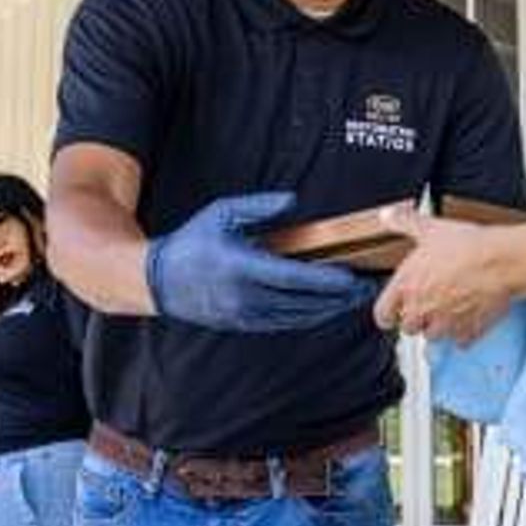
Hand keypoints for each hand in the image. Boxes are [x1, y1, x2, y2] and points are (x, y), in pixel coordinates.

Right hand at [146, 191, 377, 332]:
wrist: (157, 281)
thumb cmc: (191, 242)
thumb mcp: (222, 213)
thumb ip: (259, 207)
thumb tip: (293, 200)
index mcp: (242, 268)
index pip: (294, 279)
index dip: (327, 281)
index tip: (352, 278)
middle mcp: (246, 297)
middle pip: (304, 303)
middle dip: (339, 298)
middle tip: (368, 289)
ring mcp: (245, 315)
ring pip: (298, 318)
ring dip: (328, 310)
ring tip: (354, 299)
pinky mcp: (244, 325)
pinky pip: (285, 323)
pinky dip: (308, 316)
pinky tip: (326, 308)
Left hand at [372, 205, 525, 344]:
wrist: (498, 262)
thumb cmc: (466, 246)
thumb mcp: (430, 228)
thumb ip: (405, 222)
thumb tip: (388, 215)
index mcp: (406, 286)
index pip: (382, 315)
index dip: (387, 314)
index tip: (393, 312)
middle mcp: (420, 309)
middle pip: (408, 328)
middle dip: (417, 318)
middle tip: (429, 303)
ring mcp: (444, 324)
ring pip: (433, 337)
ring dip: (439, 327)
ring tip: (450, 308)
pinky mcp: (467, 332)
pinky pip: (460, 342)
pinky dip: (464, 333)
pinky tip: (470, 316)